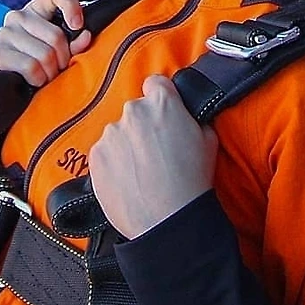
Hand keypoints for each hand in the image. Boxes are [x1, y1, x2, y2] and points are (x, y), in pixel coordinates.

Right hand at [0, 0, 91, 86]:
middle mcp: (18, 16)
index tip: (78, 25)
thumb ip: (76, 42)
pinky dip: (38, 79)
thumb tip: (85, 36)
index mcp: (36, 8)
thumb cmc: (40, 61)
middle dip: (63, 59)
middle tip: (59, 67)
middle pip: (56, 35)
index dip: (71, 5)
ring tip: (46, 74)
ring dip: (51, 72)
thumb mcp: (60, 48)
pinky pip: (31, 67)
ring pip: (45, 54)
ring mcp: (5, 33)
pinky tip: (34, 79)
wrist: (11, 82)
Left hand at [89, 76, 217, 238]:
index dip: (161, 98)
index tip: (163, 114)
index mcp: (162, 103)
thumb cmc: (192, 182)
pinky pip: (105, 152)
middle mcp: (133, 112)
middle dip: (144, 126)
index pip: (155, 83)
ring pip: (119, 132)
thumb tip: (185, 115)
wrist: (168, 221)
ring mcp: (111, 134)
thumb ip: (192, 118)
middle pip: (136, 110)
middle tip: (156, 152)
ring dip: (127, 145)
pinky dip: (113, 163)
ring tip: (142, 171)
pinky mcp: (96, 156)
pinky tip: (128, 180)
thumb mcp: (208, 140)